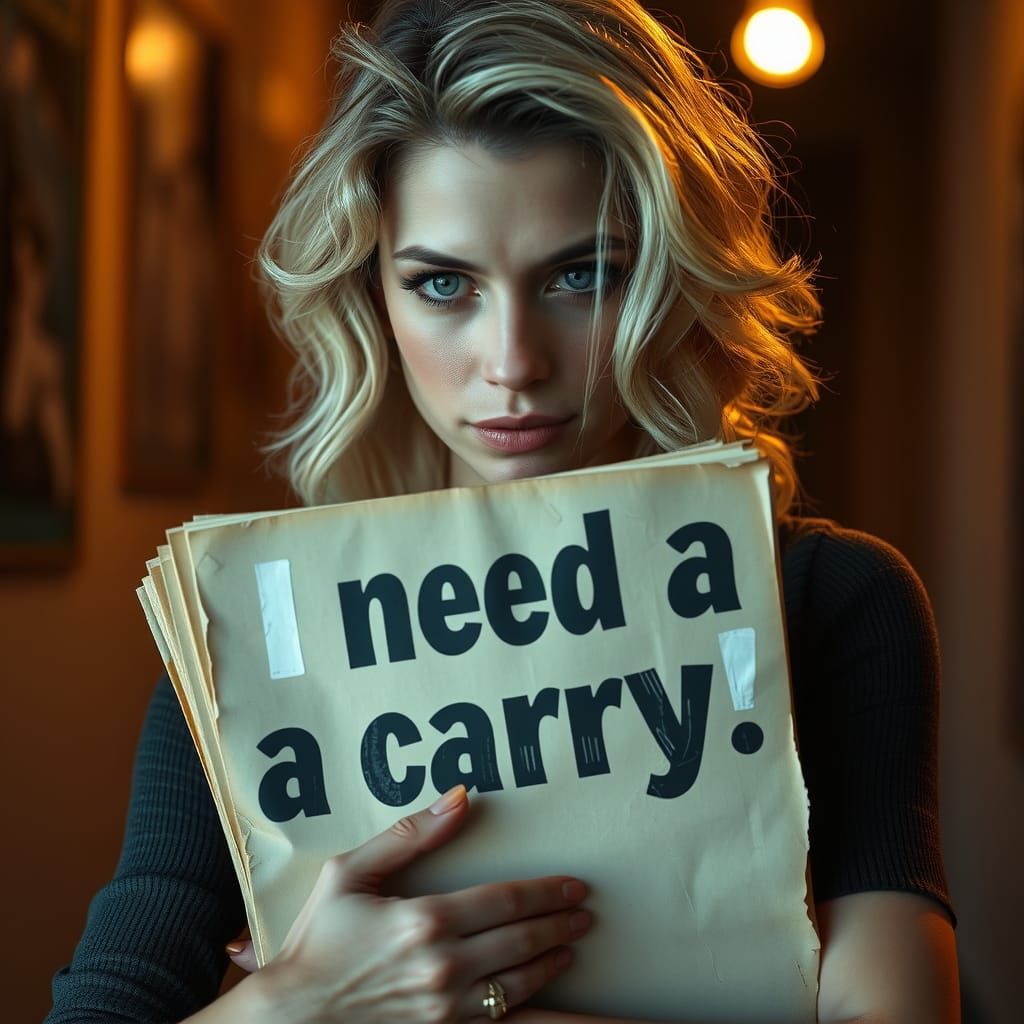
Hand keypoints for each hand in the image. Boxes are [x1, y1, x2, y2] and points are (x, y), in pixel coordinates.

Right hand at [232, 785, 591, 1022]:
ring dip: (550, 963)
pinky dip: (537, 1013)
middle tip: (583, 914)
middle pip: (521, 940)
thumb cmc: (317, 939)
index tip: (573, 886)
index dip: (546, 892)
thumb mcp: (350, 873)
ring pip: (517, 985)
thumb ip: (408, 834)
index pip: (505, 899)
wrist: (292, 1015)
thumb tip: (459, 798)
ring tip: (569, 947)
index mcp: (424, 919)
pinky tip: (555, 1004)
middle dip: (559, 924)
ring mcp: (444, 1008)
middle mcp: (442, 965)